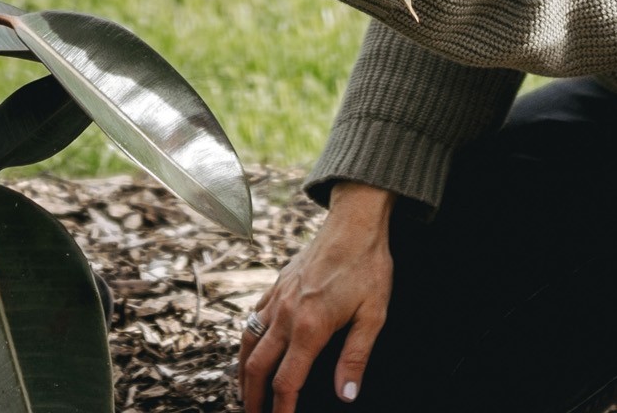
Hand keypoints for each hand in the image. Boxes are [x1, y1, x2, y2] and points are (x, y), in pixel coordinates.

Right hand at [240, 184, 393, 411]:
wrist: (354, 222)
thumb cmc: (368, 266)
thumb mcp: (374, 316)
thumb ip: (356, 358)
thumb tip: (346, 395)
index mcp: (309, 327)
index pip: (286, 381)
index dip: (281, 409)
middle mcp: (286, 314)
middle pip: (257, 366)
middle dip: (252, 397)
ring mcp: (277, 297)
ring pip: (247, 341)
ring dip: (242, 371)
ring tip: (243, 391)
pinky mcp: (277, 284)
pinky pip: (253, 316)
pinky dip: (246, 339)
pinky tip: (251, 346)